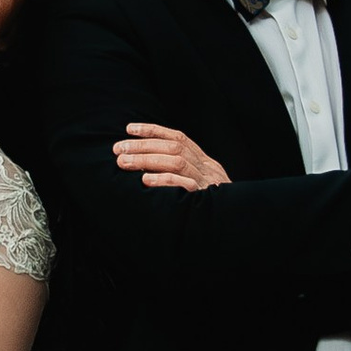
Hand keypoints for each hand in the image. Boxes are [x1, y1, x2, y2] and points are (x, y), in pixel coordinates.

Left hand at [113, 122, 230, 192]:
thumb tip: (141, 161)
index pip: (178, 138)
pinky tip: (145, 180)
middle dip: (143, 146)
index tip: (129, 129)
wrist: (232, 221)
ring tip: (123, 163)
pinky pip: (185, 185)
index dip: (153, 130)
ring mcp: (206, 182)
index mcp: (203, 161)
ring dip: (147, 160)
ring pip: (177, 162)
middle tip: (118, 150)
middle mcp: (206, 167)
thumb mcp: (197, 182)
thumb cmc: (207, 203)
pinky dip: (164, 180)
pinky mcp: (203, 198)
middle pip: (174, 148)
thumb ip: (177, 170)